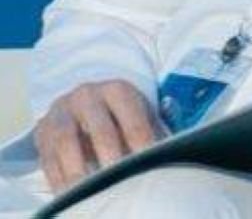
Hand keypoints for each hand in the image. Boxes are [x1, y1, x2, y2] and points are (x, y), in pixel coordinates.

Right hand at [34, 79, 160, 191]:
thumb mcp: (138, 113)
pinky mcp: (43, 132)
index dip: (142, 144)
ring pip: (67, 141)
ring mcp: (62, 112)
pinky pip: (49, 159)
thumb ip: (155, 129)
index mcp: (118, 90)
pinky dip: (59, 180)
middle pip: (100, 128)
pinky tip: (70, 196)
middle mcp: (88, 96)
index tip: (149, 165)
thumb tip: (173, 147)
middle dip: (110, 156)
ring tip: (90, 193)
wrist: (81, 104)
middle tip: (120, 181)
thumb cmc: (118, 115)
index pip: (133, 117)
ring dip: (78, 170)